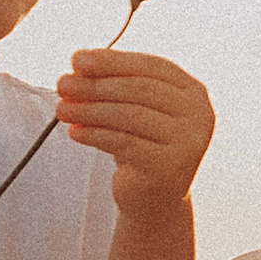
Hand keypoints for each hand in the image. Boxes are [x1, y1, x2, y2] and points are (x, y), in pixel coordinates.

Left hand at [53, 49, 213, 222]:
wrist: (152, 199)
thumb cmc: (140, 146)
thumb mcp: (130, 109)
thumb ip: (112, 84)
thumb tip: (78, 62)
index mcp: (193, 92)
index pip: (151, 67)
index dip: (113, 61)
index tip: (77, 59)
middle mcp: (198, 115)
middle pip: (139, 90)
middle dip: (96, 85)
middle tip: (62, 84)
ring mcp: (188, 142)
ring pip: (130, 115)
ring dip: (90, 110)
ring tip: (62, 109)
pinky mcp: (170, 166)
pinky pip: (125, 142)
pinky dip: (95, 135)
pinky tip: (75, 132)